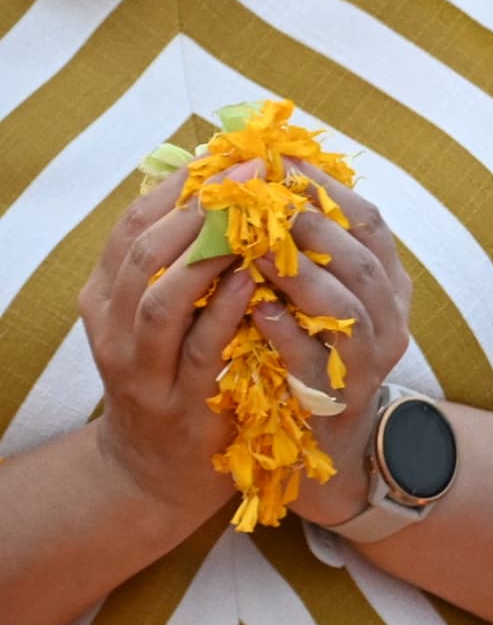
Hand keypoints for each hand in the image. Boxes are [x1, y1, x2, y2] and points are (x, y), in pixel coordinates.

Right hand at [72, 183, 246, 523]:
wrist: (156, 471)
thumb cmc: (173, 373)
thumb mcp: (163, 314)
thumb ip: (179, 260)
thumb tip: (216, 185)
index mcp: (106, 296)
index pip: (133, 225)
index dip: (179, 186)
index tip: (227, 154)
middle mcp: (113, 328)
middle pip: (143, 253)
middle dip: (197, 208)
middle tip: (248, 173)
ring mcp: (142, 368)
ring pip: (160, 298)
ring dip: (207, 253)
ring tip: (250, 218)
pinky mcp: (179, 402)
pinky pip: (201, 347)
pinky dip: (226, 309)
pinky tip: (255, 279)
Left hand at [245, 177, 419, 532]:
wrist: (328, 449)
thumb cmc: (313, 358)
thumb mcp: (322, 299)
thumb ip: (309, 252)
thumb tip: (272, 181)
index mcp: (389, 284)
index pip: (370, 222)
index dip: (327, 189)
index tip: (280, 160)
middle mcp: (390, 316)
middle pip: (362, 257)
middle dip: (312, 223)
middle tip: (263, 196)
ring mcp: (370, 360)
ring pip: (347, 305)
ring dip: (300, 272)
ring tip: (255, 248)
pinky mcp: (338, 398)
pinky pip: (316, 359)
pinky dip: (287, 332)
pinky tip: (256, 312)